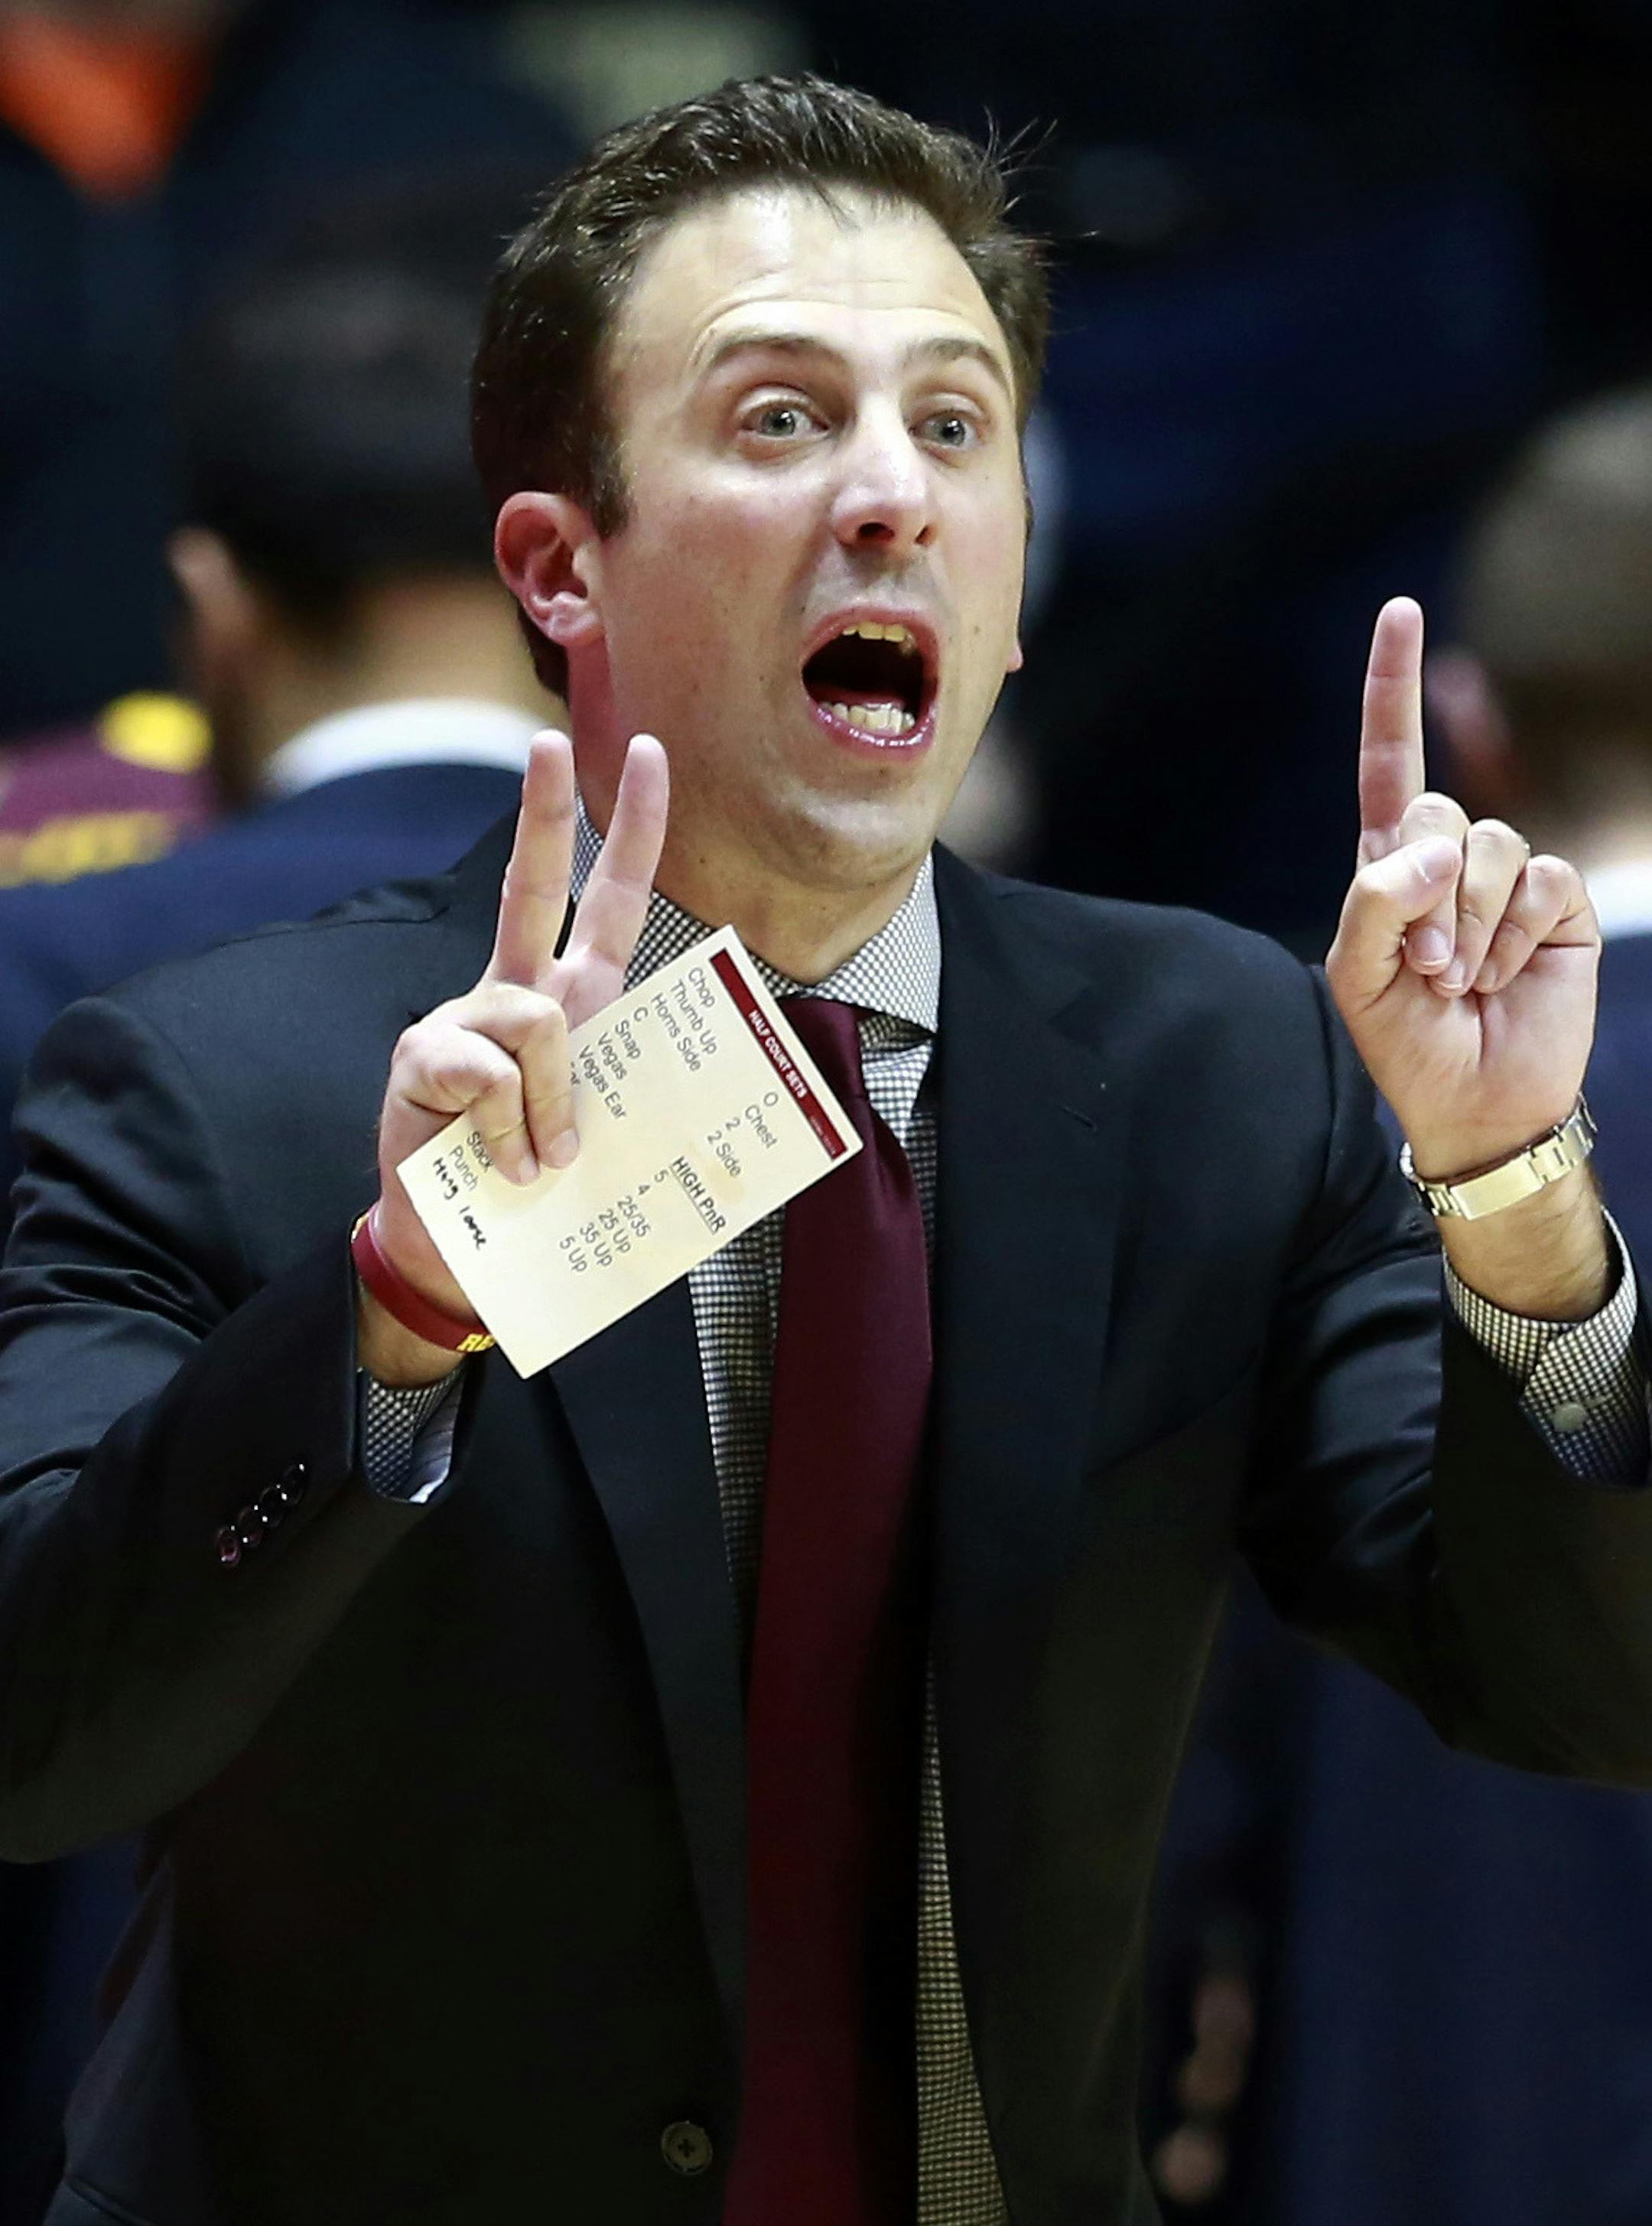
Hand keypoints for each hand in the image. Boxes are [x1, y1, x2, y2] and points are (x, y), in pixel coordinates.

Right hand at [369, 729, 667, 1340]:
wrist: (455, 1250)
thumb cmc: (535, 1189)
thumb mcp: (597, 1137)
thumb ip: (607, 1099)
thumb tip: (575, 1107)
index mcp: (572, 1000)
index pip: (606, 900)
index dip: (633, 830)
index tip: (651, 755)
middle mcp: (518, 995)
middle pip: (532, 887)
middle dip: (544, 813)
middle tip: (548, 740)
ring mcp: (466, 1023)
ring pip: (535, 1018)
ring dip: (552, 1101)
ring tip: (538, 1162)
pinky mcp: (424, 1060)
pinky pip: (485, 1073)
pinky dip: (502, 1126)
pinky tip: (496, 1161)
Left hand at [1325, 597, 1598, 1180]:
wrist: (1477, 1102)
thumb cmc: (1406, 1042)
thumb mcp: (1359, 977)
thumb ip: (1375, 901)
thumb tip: (1431, 846)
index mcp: (1389, 864)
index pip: (1390, 760)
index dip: (1394, 686)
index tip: (1402, 609)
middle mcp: (1449, 857)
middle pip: (1437, 811)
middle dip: (1427, 899)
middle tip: (1428, 971)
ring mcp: (1508, 876)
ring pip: (1491, 845)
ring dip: (1470, 926)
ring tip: (1463, 981)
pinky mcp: (1559, 901)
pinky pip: (1541, 880)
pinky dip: (1516, 934)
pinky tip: (1508, 976)